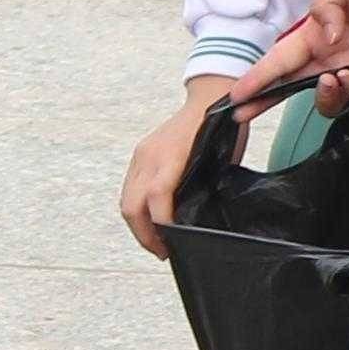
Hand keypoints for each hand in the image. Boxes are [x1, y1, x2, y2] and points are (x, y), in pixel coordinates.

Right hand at [120, 80, 232, 254]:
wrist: (209, 97)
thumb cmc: (222, 130)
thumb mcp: (221, 160)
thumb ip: (204, 187)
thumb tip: (195, 221)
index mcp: (172, 155)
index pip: (156, 196)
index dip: (160, 225)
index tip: (172, 245)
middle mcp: (150, 156)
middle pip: (132, 205)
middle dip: (145, 235)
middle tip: (163, 252)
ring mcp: (141, 155)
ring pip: (126, 201)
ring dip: (138, 225)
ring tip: (158, 240)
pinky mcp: (138, 156)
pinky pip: (129, 190)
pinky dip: (137, 210)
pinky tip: (153, 219)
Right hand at [226, 0, 348, 116]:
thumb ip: (323, 4)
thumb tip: (325, 38)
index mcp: (314, 33)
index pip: (279, 60)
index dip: (257, 77)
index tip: (235, 95)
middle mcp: (330, 56)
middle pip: (291, 84)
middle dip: (265, 99)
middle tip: (243, 113)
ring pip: (323, 97)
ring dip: (319, 93)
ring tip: (330, 78)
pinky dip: (348, 92)